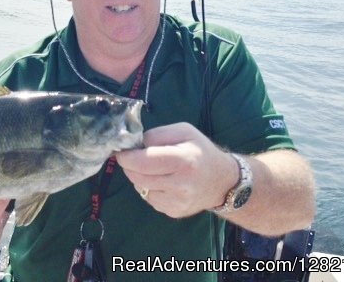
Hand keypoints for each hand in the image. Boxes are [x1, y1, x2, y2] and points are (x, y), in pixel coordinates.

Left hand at [116, 123, 236, 217]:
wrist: (222, 181)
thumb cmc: (201, 151)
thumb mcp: (183, 131)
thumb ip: (157, 135)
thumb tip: (134, 145)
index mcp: (184, 161)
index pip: (142, 162)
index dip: (126, 157)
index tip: (121, 151)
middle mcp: (180, 185)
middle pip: (137, 176)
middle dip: (129, 165)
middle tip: (134, 157)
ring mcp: (177, 202)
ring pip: (140, 188)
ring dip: (139, 177)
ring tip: (154, 168)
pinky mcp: (173, 212)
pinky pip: (149, 198)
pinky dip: (149, 188)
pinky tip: (163, 181)